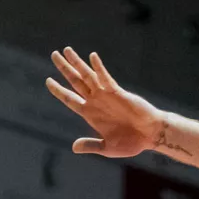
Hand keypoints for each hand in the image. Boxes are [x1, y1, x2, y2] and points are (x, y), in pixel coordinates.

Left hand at [46, 49, 162, 158]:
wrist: (151, 135)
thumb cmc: (132, 142)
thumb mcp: (107, 147)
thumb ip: (91, 145)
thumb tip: (74, 147)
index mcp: (90, 114)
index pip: (69, 99)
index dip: (58, 90)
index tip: (48, 80)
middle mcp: (96, 101)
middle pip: (75, 81)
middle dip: (64, 68)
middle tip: (54, 54)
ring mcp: (106, 95)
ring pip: (87, 76)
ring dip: (77, 63)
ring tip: (66, 50)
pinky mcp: (118, 92)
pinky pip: (106, 79)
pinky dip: (99, 68)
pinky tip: (92, 57)